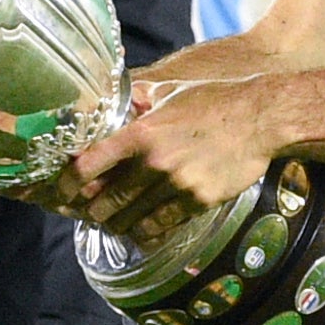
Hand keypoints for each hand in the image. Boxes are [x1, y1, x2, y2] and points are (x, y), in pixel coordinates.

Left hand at [49, 80, 276, 238]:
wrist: (261, 118)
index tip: (62, 192)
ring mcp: (177, 184)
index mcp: (140, 133)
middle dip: (94, 212)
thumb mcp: (169, 91)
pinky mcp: (198, 201)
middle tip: (92, 213)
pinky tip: (144, 233)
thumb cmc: (214, 100)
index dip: (68, 185)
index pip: (89, 166)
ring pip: (133, 219)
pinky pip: (164, 225)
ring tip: (116, 225)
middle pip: (106, 201)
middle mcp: (154, 162)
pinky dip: (149, 232)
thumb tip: (116, 97)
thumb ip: (138, 98)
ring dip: (120, 225)